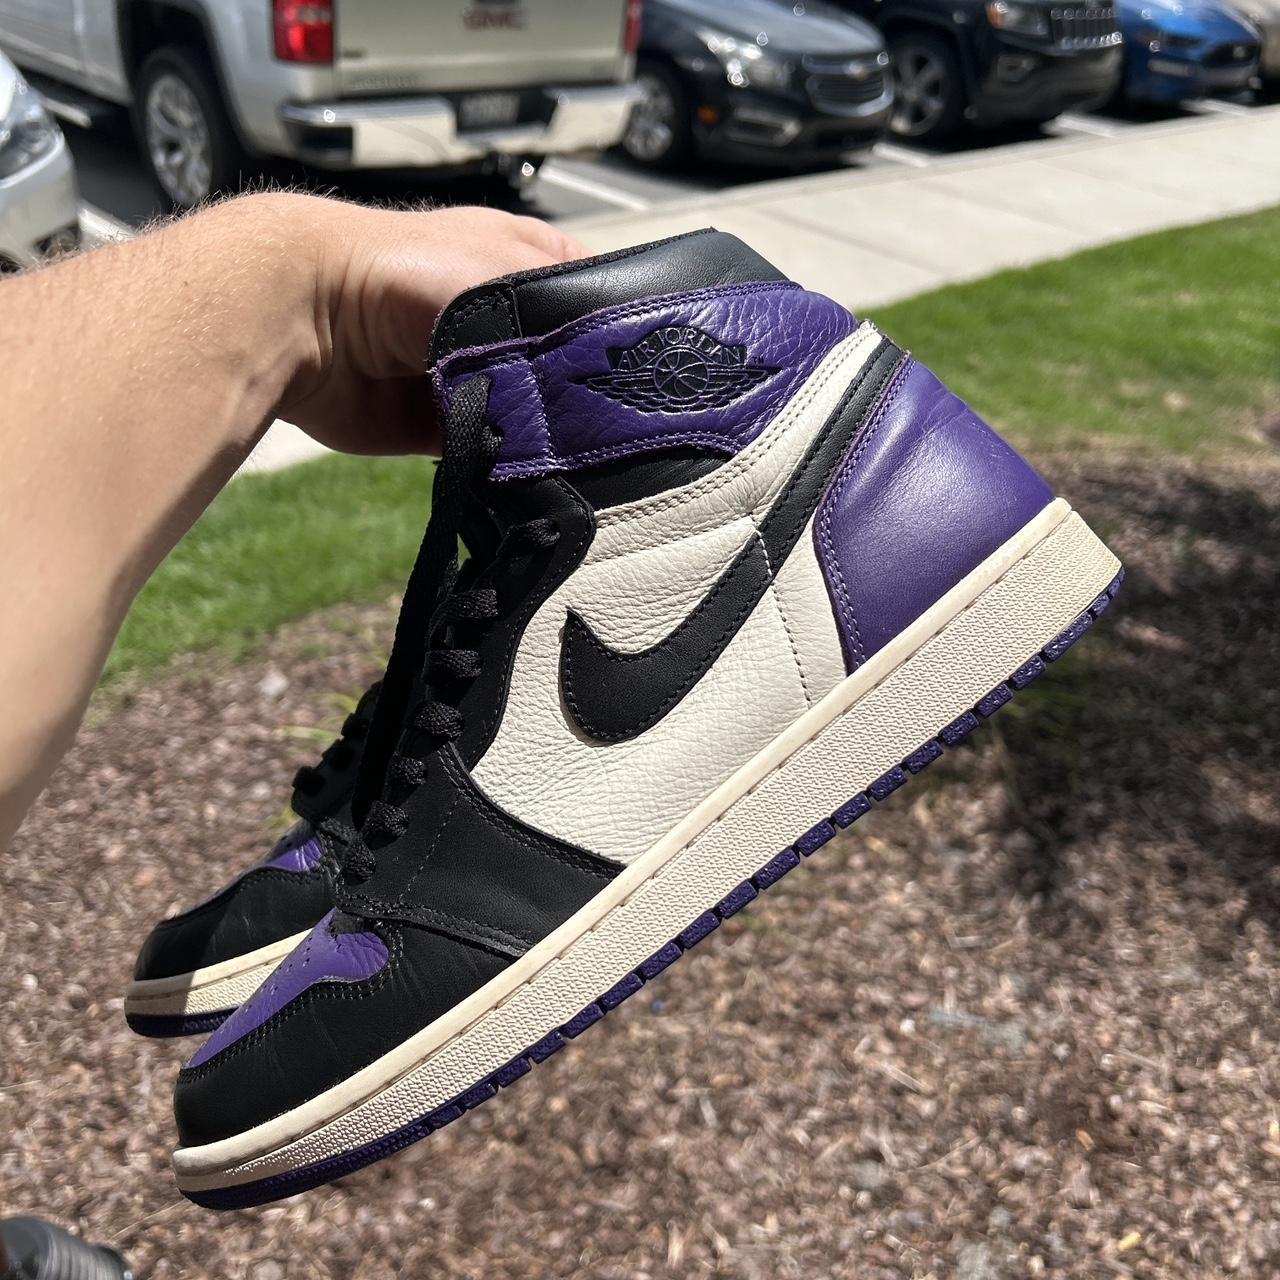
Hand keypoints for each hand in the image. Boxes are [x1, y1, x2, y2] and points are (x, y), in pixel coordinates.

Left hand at [231, 194, 585, 455]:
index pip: (595, 300)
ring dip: (543, 434)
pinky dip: (504, 462)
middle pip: (564, 370)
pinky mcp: (442, 427)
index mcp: (524, 265)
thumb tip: (601, 387)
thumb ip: (567, 326)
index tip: (649, 370)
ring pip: (530, 418)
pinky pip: (490, 455)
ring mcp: (472, 376)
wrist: (312, 317)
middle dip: (583, 397)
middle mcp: (502, 321)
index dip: (620, 332)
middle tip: (618, 425)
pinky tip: (530, 467)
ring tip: (578, 451)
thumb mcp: (512, 273)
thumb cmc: (414, 271)